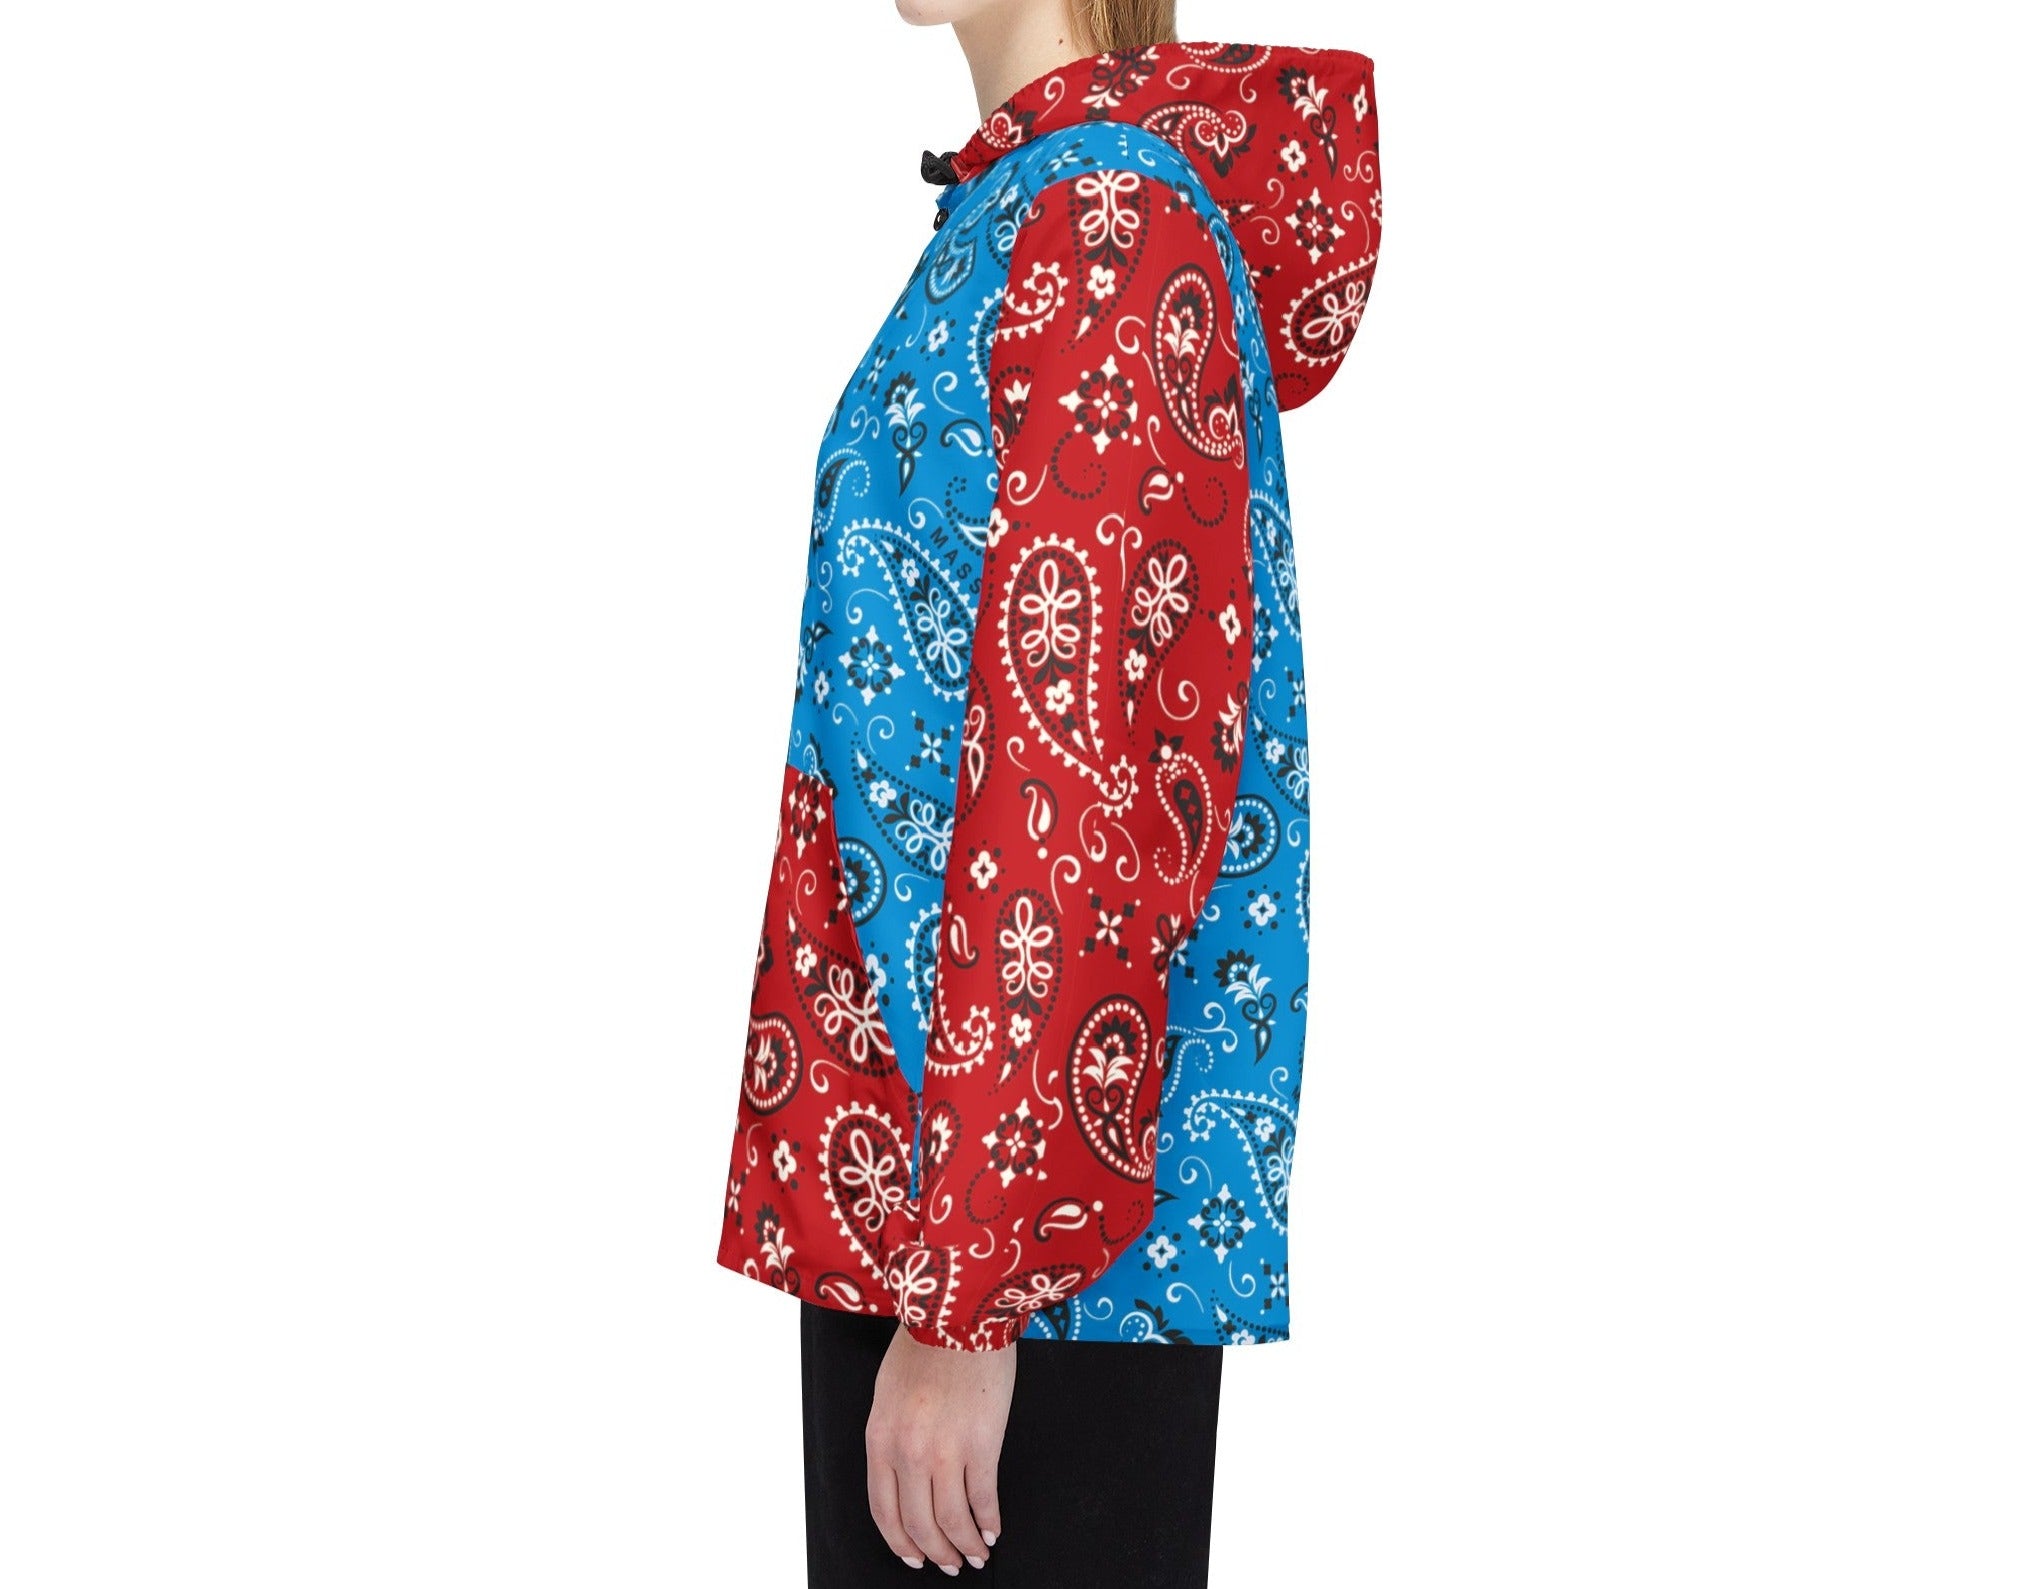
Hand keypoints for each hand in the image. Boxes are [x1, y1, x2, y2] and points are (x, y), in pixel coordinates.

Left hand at [865, 1322, 1013, 1572]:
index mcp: (879, 1440)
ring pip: (952, 1520)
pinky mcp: (981, 1444)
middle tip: (949, 1563)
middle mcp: (907, 1453)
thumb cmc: (924, 1346)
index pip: (884, 1511)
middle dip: (936, 1552)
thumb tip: (908, 1479)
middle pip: (919, 1524)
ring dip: (965, 1545)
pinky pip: (983, 1498)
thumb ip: (892, 1438)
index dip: (900, 1541)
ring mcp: (945, 1451)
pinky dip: (989, 1521)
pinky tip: (994, 1528)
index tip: (914, 1556)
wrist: (958, 1312)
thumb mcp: (888, 1395)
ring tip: (976, 1554)